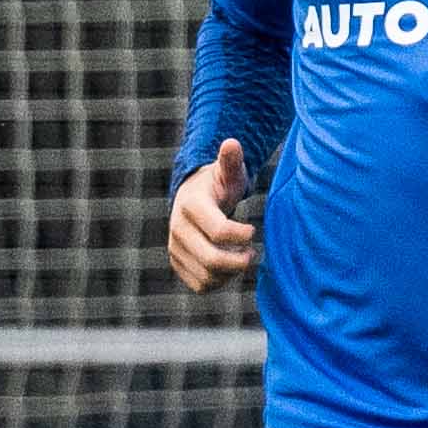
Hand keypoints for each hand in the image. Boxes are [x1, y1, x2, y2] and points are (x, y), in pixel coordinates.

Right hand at [166, 139, 258, 292]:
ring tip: (241, 257)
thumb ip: (230, 161)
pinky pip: (199, 285)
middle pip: (211, 259)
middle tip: (252, 254)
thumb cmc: (218, 184)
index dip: (241, 235)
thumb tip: (232, 142)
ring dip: (230, 272)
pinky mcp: (178, 262)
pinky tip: (229, 267)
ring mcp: (175, 247)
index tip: (252, 231)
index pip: (219, 230)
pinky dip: (218, 282)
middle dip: (238, 261)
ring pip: (205, 276)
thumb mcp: (227, 171)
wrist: (193, 198)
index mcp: (191, 205)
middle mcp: (177, 228)